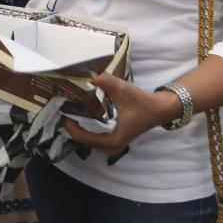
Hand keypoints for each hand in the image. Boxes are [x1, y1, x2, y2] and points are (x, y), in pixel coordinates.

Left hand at [62, 73, 178, 156]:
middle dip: (72, 123)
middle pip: (82, 138)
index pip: (81, 137)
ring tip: (73, 108)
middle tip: (66, 106)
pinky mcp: (113, 141)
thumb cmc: (142, 103)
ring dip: (79, 124)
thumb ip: (105, 80)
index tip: (64, 109)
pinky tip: (84, 113)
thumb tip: (89, 76)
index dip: (69, 123)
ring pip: (87, 138)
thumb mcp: (123, 89)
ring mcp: (112, 146)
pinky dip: (87, 126)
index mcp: (111, 140)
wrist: (159, 109)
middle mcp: (110, 147)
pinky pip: (93, 136)